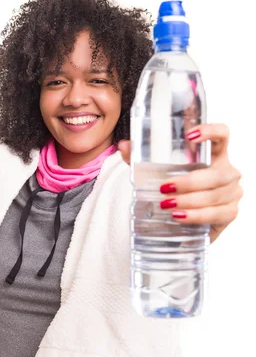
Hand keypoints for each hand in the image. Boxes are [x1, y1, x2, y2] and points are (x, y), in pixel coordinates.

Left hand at [118, 123, 242, 243]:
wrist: (183, 224)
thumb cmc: (176, 193)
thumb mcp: (156, 174)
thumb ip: (140, 159)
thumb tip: (124, 145)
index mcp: (214, 156)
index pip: (222, 136)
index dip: (211, 132)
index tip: (190, 136)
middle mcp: (227, 172)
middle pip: (218, 173)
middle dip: (190, 181)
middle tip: (165, 188)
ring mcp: (232, 193)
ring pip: (215, 195)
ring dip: (189, 200)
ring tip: (167, 205)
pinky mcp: (229, 214)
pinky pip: (216, 214)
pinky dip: (196, 215)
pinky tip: (180, 216)